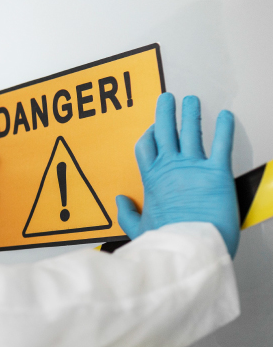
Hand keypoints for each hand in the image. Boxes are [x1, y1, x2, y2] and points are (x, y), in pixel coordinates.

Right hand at [116, 93, 239, 256]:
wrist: (188, 247)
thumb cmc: (165, 240)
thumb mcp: (138, 228)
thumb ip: (127, 213)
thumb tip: (120, 201)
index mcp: (152, 180)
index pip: (146, 147)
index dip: (148, 134)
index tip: (152, 127)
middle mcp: (169, 168)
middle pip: (165, 131)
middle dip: (165, 112)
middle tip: (167, 99)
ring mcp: (192, 168)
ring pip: (189, 132)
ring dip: (190, 113)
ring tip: (192, 100)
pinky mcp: (215, 173)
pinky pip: (221, 144)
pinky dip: (224, 128)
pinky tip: (226, 116)